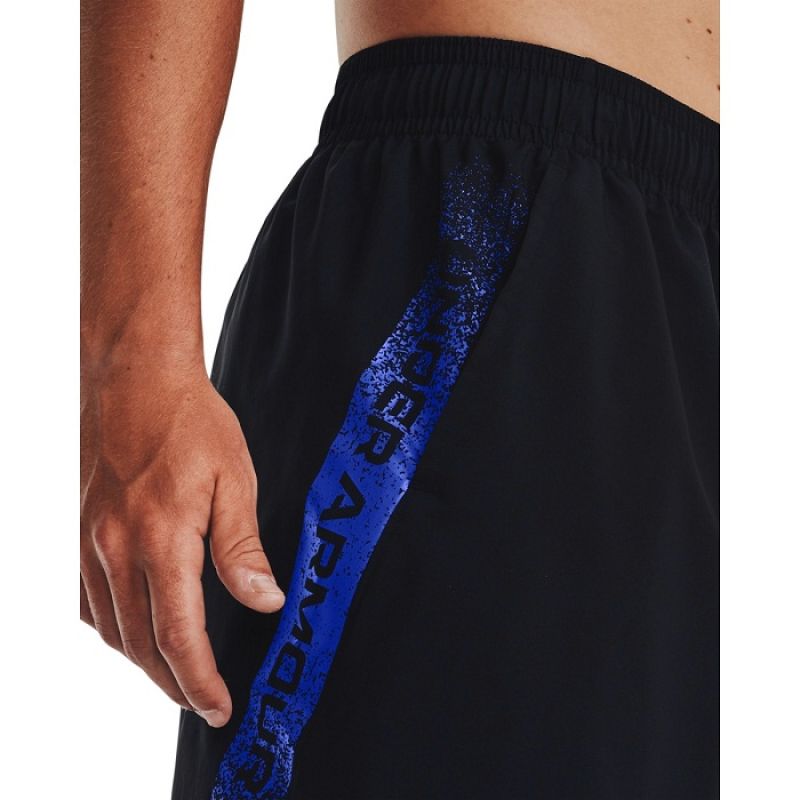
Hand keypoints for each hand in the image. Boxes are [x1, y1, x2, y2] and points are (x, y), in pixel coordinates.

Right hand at [80, 361, 283, 726]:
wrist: (135, 377)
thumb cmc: (192, 422)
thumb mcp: (236, 481)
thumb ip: (243, 550)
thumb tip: (265, 602)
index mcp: (161, 539)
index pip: (178, 635)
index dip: (200, 681)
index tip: (219, 707)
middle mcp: (116, 549)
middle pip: (140, 644)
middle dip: (174, 684)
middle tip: (205, 703)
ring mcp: (92, 542)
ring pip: (112, 629)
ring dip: (143, 662)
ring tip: (176, 677)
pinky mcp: (83, 531)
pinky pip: (91, 601)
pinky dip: (115, 629)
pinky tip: (135, 631)